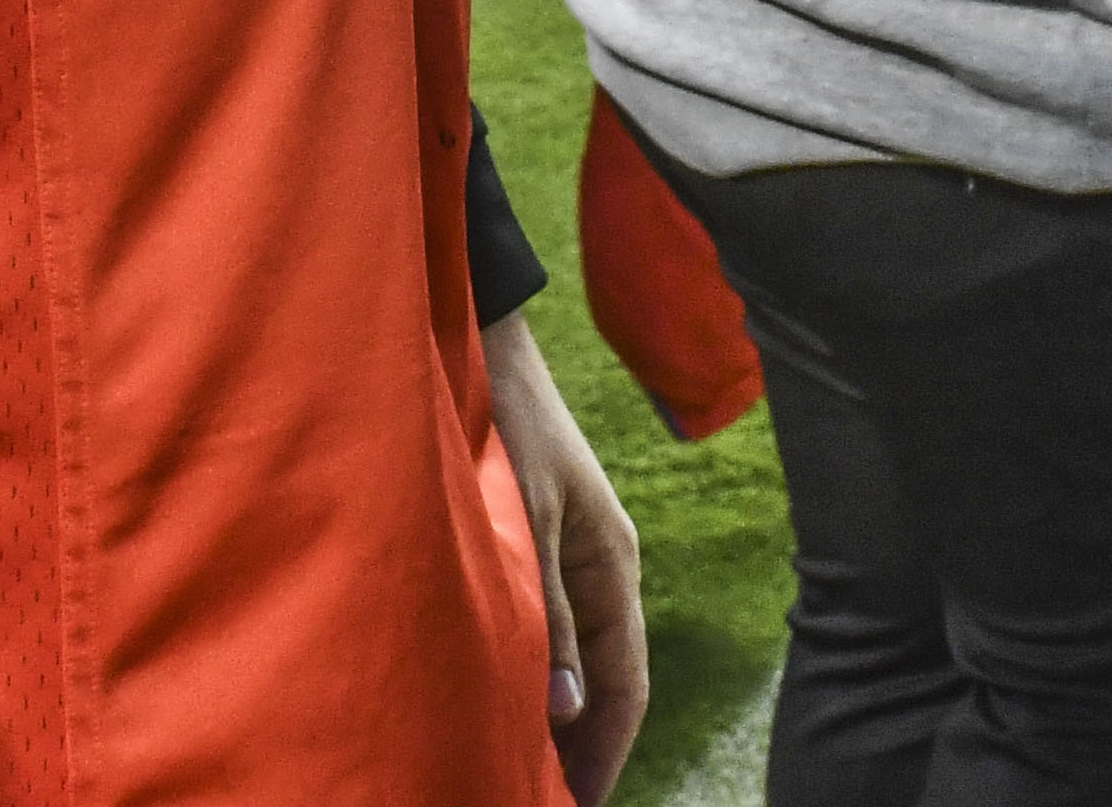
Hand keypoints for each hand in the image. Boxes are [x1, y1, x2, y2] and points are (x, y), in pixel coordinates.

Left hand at [483, 312, 646, 801]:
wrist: (483, 350)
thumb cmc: (509, 429)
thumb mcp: (526, 522)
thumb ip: (549, 613)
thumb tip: (569, 709)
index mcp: (614, 565)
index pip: (628, 683)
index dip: (609, 749)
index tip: (580, 803)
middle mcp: (601, 568)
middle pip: (605, 678)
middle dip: (582, 742)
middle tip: (545, 794)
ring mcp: (571, 556)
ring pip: (573, 655)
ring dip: (555, 710)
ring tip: (520, 761)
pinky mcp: (540, 543)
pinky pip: (549, 627)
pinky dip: (534, 670)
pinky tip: (502, 693)